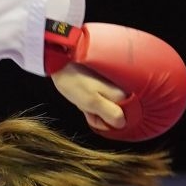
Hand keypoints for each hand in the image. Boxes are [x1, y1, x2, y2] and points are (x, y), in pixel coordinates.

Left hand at [45, 22, 185, 140]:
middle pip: (113, 113)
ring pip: (104, 106)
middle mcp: (121, 89)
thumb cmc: (75, 81)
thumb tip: (122, 123)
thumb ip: (110, 114)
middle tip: (84, 107)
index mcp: (122, 95)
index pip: (122, 119)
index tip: (95, 119)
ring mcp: (113, 85)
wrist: (62, 61)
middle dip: (97, 114)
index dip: (106, 123)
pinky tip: (81, 96)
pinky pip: (99, 98)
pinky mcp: (103, 82)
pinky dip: (89, 100)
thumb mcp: (91, 103)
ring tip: (80, 99)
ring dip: (91, 107)